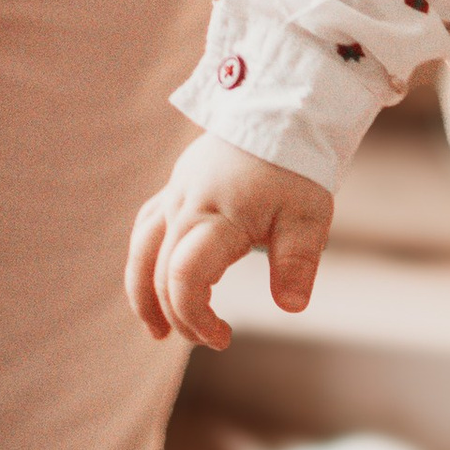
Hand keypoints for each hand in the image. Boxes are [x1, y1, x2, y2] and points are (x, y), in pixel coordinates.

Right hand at [125, 129, 333, 348]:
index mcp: (215, 217)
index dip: (194, 317)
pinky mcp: (174, 188)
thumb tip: (291, 307)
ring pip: (141, 251)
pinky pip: (145, 228)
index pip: (184, 278)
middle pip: (160, 273)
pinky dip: (144, 261)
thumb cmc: (296, 165)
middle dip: (178, 316)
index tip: (223, 338)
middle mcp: (185, 207)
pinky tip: (154, 280)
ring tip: (157, 329)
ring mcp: (175, 196)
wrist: (279, 110)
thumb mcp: (308, 216)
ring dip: (143, 294)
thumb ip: (297, 263)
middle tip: (211, 339)